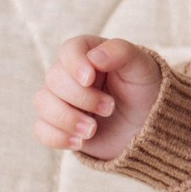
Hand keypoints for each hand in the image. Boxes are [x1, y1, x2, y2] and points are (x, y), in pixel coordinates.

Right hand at [33, 35, 161, 161]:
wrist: (149, 126)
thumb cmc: (145, 91)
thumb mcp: (142, 68)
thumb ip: (121, 53)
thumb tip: (94, 57)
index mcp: (89, 54)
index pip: (69, 50)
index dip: (74, 64)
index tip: (90, 79)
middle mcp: (70, 74)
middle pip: (54, 79)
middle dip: (81, 97)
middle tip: (110, 108)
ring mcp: (62, 100)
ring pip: (43, 104)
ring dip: (67, 119)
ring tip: (93, 130)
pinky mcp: (59, 125)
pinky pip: (41, 130)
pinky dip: (58, 137)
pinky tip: (80, 142)